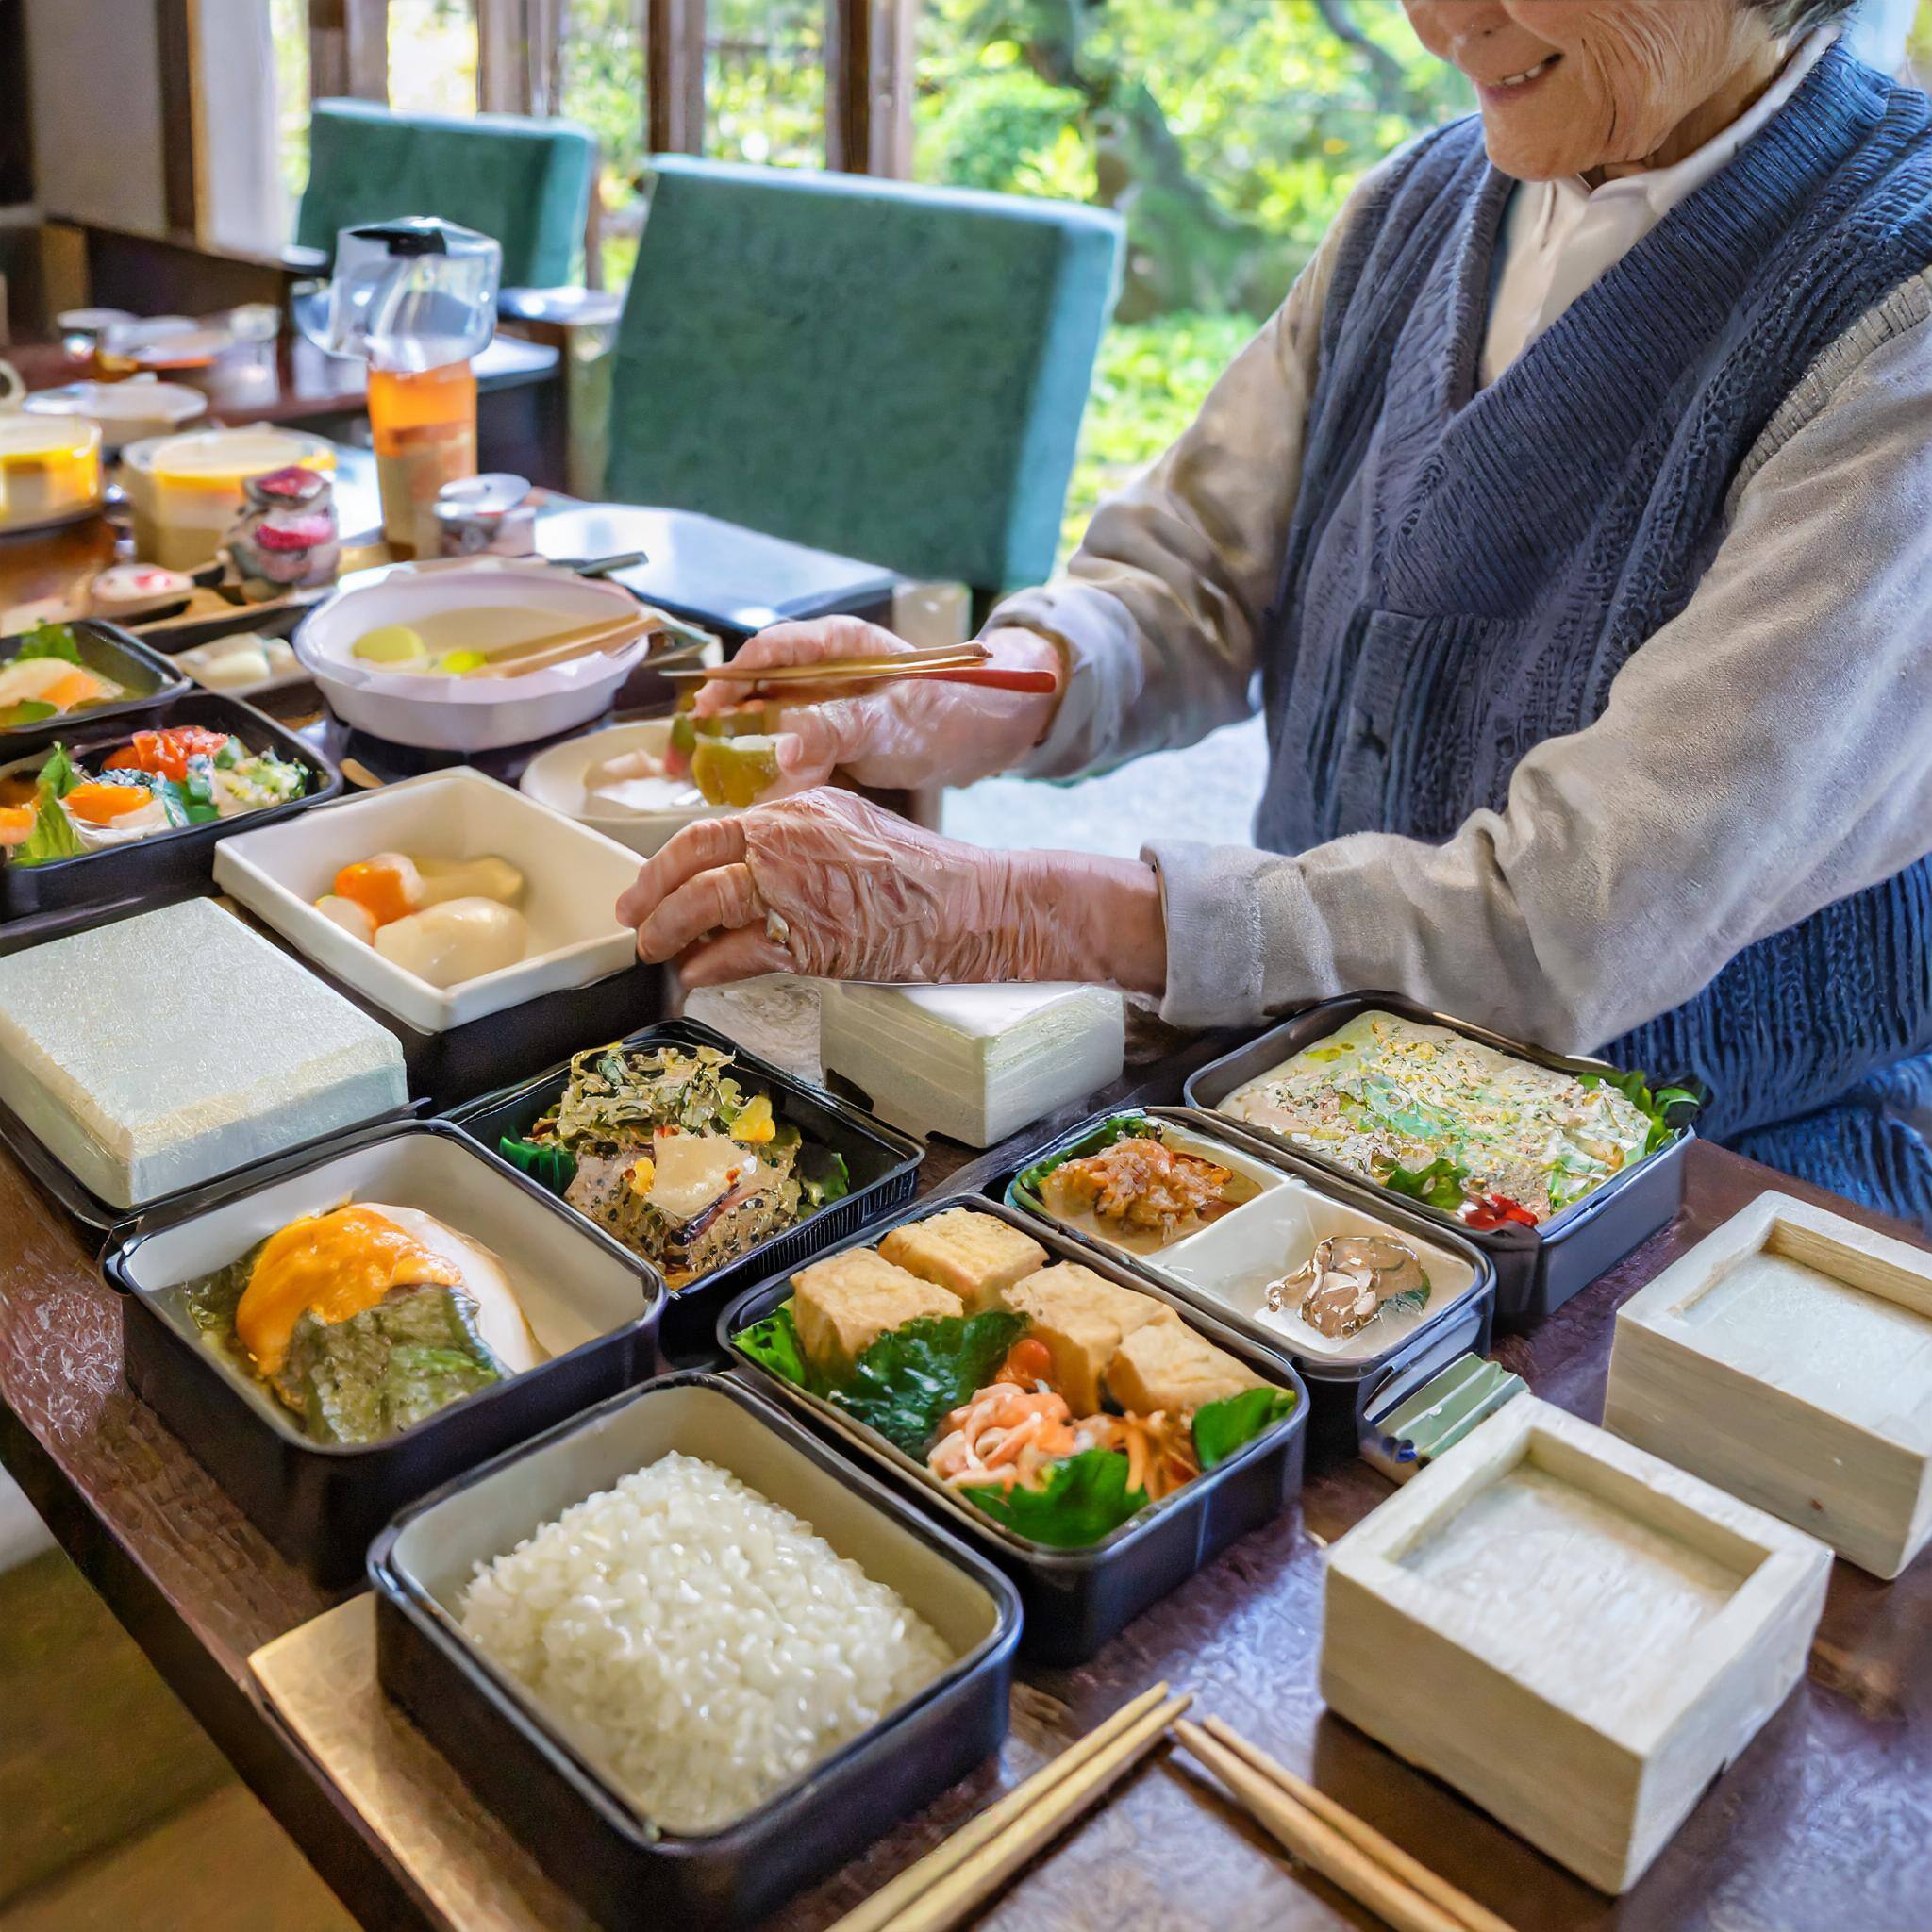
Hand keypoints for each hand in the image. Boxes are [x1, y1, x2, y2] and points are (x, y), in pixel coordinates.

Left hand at [616, 787, 1167, 993]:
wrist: (969, 904)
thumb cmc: (921, 874)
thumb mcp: (852, 829)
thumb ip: (797, 841)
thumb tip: (747, 872)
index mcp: (798, 807)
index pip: (712, 829)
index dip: (670, 861)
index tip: (651, 883)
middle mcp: (787, 838)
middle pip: (693, 859)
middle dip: (652, 892)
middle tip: (633, 919)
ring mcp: (794, 886)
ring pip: (704, 904)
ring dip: (670, 931)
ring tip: (656, 951)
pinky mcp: (807, 937)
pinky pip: (737, 952)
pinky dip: (709, 966)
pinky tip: (698, 976)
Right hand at [688, 617, 1063, 796]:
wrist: (998, 731)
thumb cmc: (956, 708)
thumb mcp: (897, 720)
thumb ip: (841, 728)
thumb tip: (787, 745)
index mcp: (838, 645)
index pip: (768, 652)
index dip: (729, 680)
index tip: (701, 711)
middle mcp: (826, 670)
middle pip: (755, 690)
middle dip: (716, 723)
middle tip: (680, 761)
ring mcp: (831, 703)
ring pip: (770, 724)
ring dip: (738, 752)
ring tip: (702, 787)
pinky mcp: (839, 736)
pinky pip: (794, 752)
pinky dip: (772, 774)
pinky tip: (753, 803)